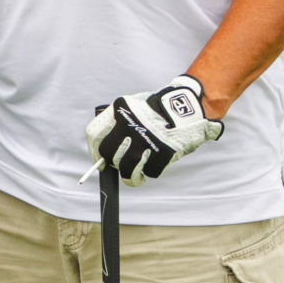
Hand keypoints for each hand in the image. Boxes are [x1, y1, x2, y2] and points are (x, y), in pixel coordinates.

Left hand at [87, 74, 223, 185]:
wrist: (189, 105)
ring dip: (131, 176)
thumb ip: (119, 122)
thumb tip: (105, 147)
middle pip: (110, 154)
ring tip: (137, 177)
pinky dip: (152, 173)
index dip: (94, 151)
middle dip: (114, 163)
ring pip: (127, 168)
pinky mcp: (162, 152)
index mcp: (120, 110)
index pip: (94, 134)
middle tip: (121, 165)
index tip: (99, 162)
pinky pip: (151, 172)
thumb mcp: (135, 106)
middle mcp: (129, 125)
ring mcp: (145, 140)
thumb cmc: (160, 107)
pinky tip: (154, 167)